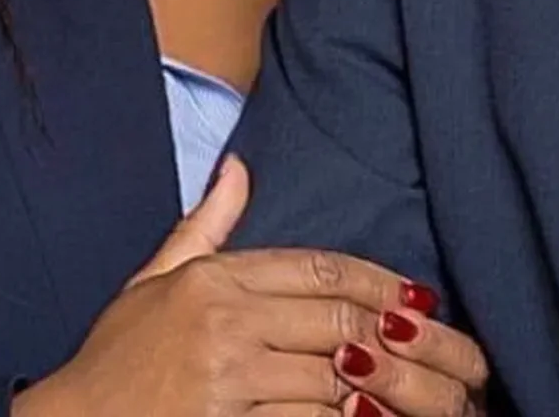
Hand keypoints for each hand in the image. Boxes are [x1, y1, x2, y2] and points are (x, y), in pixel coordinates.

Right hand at [12, 155, 488, 416]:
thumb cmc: (113, 362)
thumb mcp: (153, 282)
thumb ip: (205, 225)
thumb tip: (239, 166)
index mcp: (215, 278)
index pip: (319, 267)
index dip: (378, 279)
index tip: (417, 295)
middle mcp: (227, 320)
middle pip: (339, 318)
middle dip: (399, 332)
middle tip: (445, 345)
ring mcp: (229, 377)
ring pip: (335, 374)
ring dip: (387, 385)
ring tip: (433, 391)